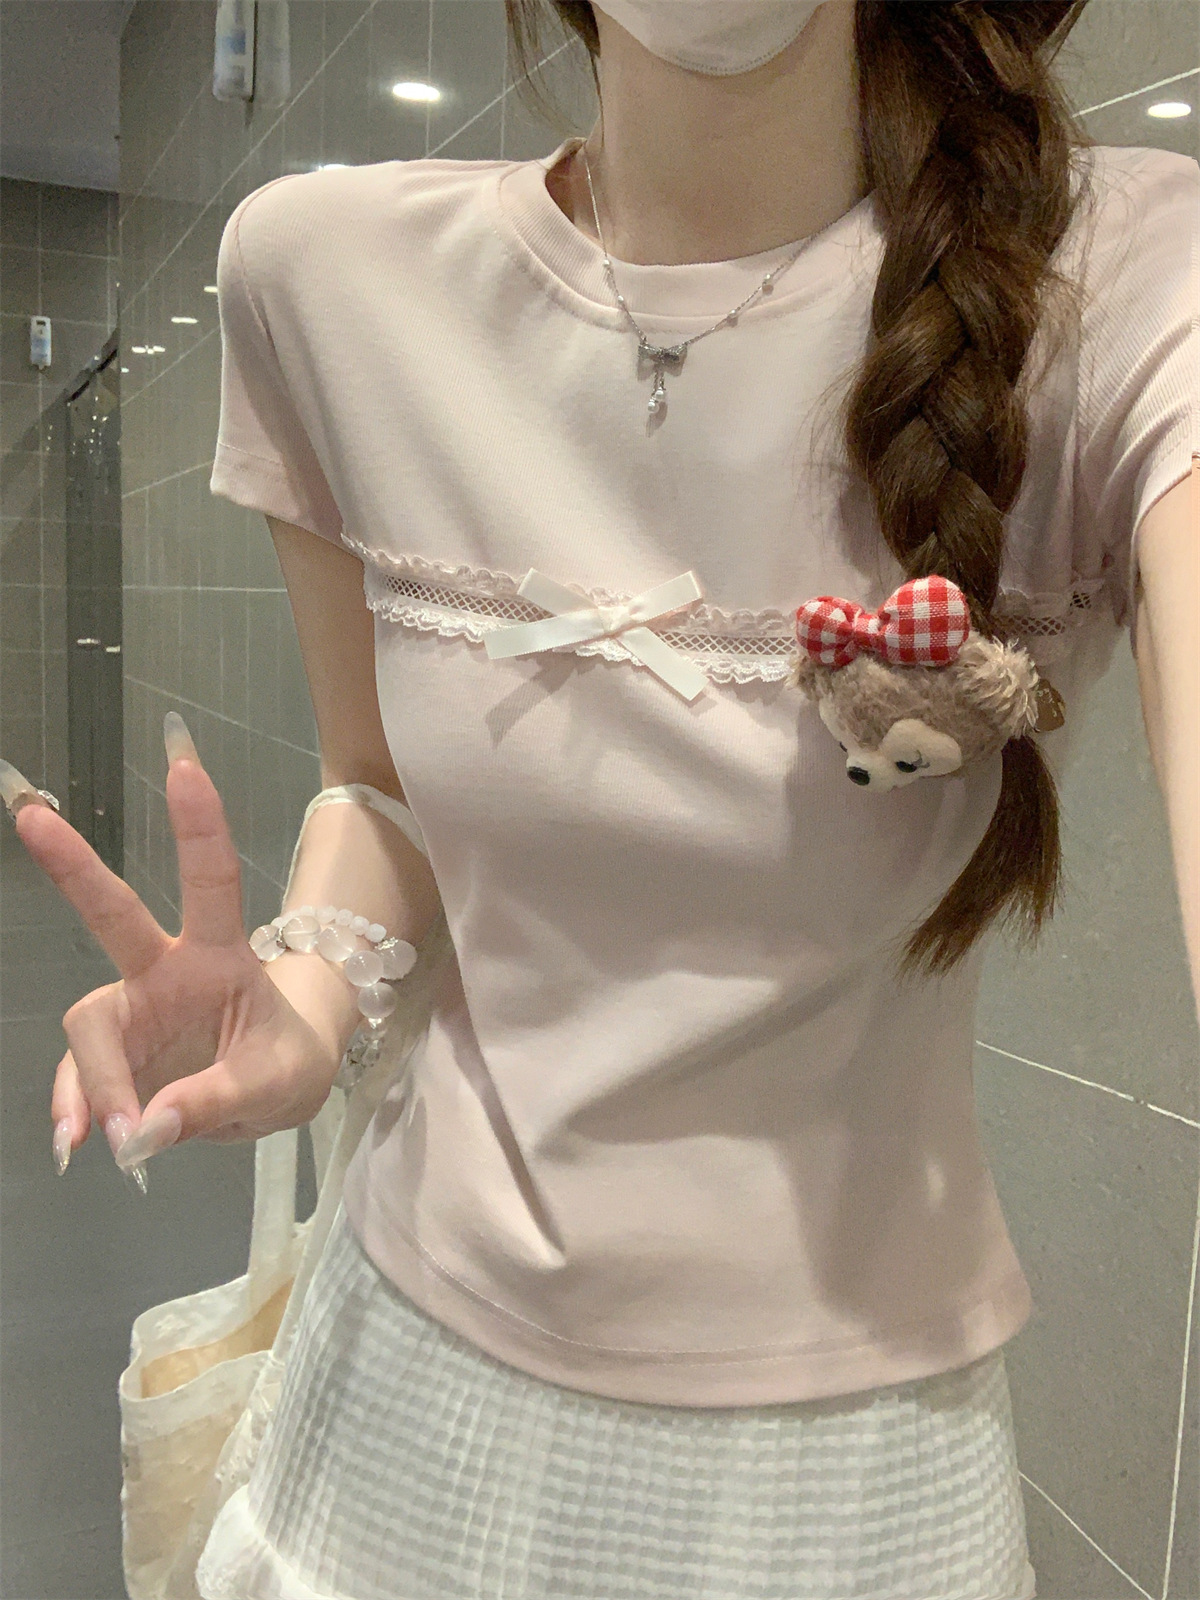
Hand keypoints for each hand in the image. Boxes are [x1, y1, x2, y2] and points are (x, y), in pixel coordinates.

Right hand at [2, 716, 342, 1189]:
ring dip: (94, 1081)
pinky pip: (82, 1081)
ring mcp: (134, 1011)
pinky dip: (79, 1112)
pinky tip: (79, 1145)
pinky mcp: (115, 1057)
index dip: (199, 826)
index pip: (212, 881)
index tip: (184, 765)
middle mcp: (165, 970)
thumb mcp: (276, 1084)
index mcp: (220, 953)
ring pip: (90, 1028)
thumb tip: (143, 1127)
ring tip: (107, 1138)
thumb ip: (214, 1101)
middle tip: (30, 812)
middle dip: (74, 865)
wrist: (277, 1091)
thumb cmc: (286, 1063)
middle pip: (113, 915)